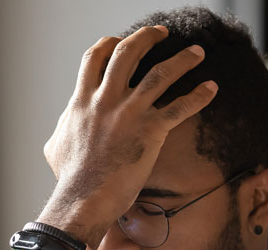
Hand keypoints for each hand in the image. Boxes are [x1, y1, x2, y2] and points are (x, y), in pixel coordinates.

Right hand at [42, 25, 217, 233]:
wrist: (84, 198)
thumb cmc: (70, 178)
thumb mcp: (55, 146)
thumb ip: (64, 127)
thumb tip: (64, 126)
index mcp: (82, 100)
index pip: (94, 58)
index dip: (108, 44)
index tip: (119, 39)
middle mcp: (106, 100)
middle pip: (128, 53)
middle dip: (147, 37)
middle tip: (162, 33)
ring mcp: (129, 113)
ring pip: (160, 73)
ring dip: (182, 60)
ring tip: (197, 52)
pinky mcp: (150, 131)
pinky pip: (179, 107)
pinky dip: (198, 96)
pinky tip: (212, 88)